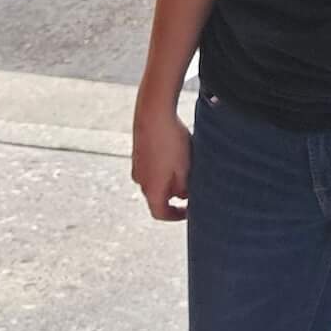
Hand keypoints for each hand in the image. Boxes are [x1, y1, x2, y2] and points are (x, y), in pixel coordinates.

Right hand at [132, 93, 192, 221]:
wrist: (153, 114)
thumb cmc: (171, 141)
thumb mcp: (185, 168)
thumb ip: (185, 187)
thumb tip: (184, 196)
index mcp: (151, 189)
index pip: (160, 213)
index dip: (175, 216)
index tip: (189, 212)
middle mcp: (140, 180)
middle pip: (158, 196)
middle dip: (176, 194)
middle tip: (193, 186)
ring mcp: (137, 166)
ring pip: (156, 180)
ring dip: (171, 178)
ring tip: (188, 166)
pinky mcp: (138, 152)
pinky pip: (153, 166)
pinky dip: (165, 166)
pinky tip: (178, 152)